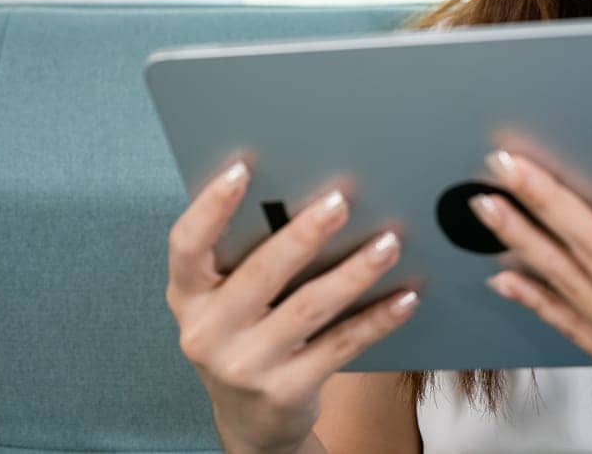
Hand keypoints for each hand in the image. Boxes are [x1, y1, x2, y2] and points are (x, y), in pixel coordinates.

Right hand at [166, 158, 420, 453]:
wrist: (250, 422)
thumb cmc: (243, 336)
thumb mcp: (226, 302)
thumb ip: (245, 258)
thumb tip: (305, 195)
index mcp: (187, 296)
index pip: (187, 245)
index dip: (211, 207)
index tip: (242, 168)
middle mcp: (207, 332)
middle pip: (260, 274)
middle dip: (303, 234)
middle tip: (341, 200)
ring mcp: (245, 366)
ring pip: (308, 308)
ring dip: (354, 272)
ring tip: (389, 243)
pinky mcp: (286, 391)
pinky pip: (341, 346)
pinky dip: (376, 319)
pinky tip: (404, 296)